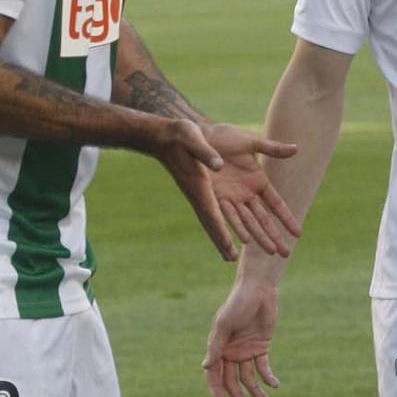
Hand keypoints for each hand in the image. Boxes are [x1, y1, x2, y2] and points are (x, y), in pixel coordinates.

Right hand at [147, 117, 240, 258]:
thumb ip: (206, 152)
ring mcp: (200, 194)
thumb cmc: (179, 136)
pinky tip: (228, 228)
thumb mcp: (193, 139)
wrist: (165, 136)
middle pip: (212, 224)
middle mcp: (199, 195)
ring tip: (232, 254)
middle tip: (231, 260)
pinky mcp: (202, 188)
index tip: (229, 251)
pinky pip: (215, 209)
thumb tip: (218, 165)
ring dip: (223, 235)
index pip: (212, 215)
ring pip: (214, 219)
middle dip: (221, 242)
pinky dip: (222, 221)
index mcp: (199, 187)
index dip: (222, 233)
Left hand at [201, 123, 299, 256]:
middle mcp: (246, 194)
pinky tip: (242, 242)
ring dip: (258, 237)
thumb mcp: (251, 141)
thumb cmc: (224, 136)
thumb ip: (272, 148)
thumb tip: (296, 149)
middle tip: (286, 254)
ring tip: (270, 252)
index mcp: (257, 180)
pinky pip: (227, 216)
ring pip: (248, 222)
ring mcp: (231, 198)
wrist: (198, 135)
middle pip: (264, 219)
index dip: (287, 218)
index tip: (298, 233)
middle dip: (275, 236)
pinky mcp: (215, 198)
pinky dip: (235, 229)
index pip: (276, 204)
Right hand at [203, 279, 279, 396]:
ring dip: (256, 391)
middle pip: (232, 380)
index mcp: (218, 348)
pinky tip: (274, 384)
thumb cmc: (237, 303)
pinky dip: (268, 377)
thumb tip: (205, 367)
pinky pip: (263, 367)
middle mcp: (230, 352)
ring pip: (249, 377)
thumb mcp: (224, 323)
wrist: (259, 289)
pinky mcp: (261, 347)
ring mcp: (246, 350)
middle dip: (238, 396)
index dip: (217, 390)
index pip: (214, 374)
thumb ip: (215, 345)